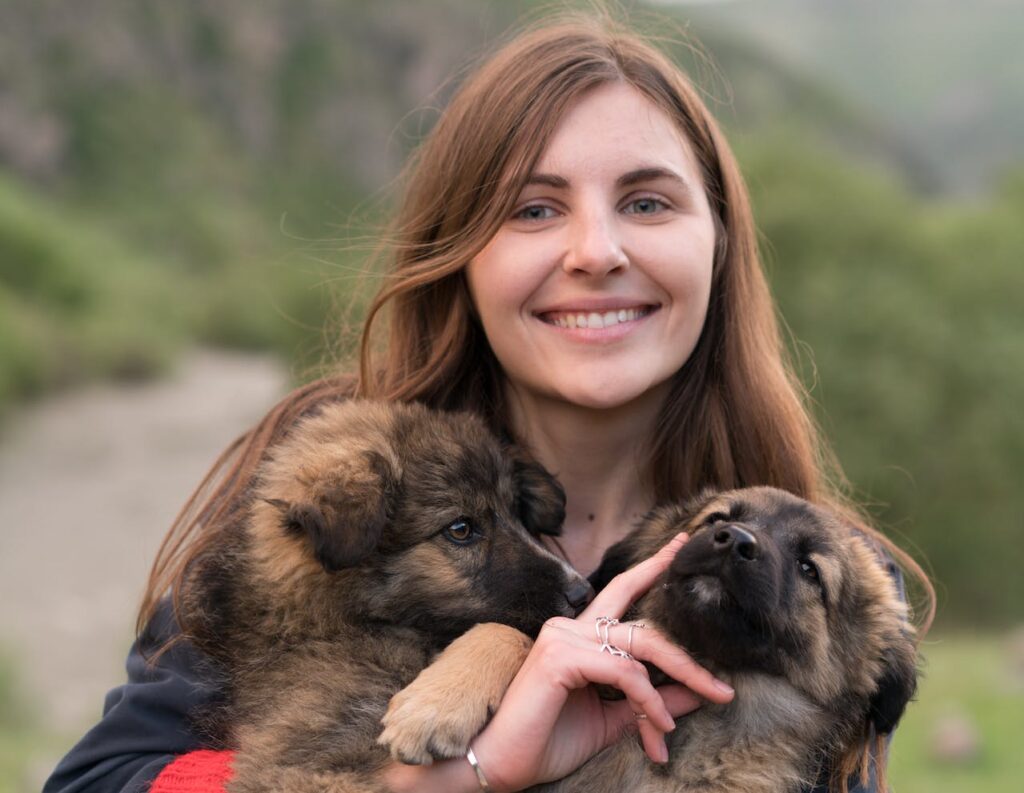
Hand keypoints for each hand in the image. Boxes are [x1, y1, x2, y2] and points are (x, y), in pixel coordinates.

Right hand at [468, 531, 734, 791]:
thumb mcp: (613, 720)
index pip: (622, 592)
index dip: (652, 567)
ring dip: (673, 690)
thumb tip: (696, 692)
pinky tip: (656, 729)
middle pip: (644, 628)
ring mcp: (563, 637)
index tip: (679, 545)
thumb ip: (650, 702)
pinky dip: (648, 702)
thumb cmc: (548, 740)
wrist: (502, 764)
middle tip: (724, 690)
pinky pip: (624, 673)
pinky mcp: (560, 657)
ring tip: (680, 727)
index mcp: (579, 635)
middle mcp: (570, 627)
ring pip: (641, 650)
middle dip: (688, 659)